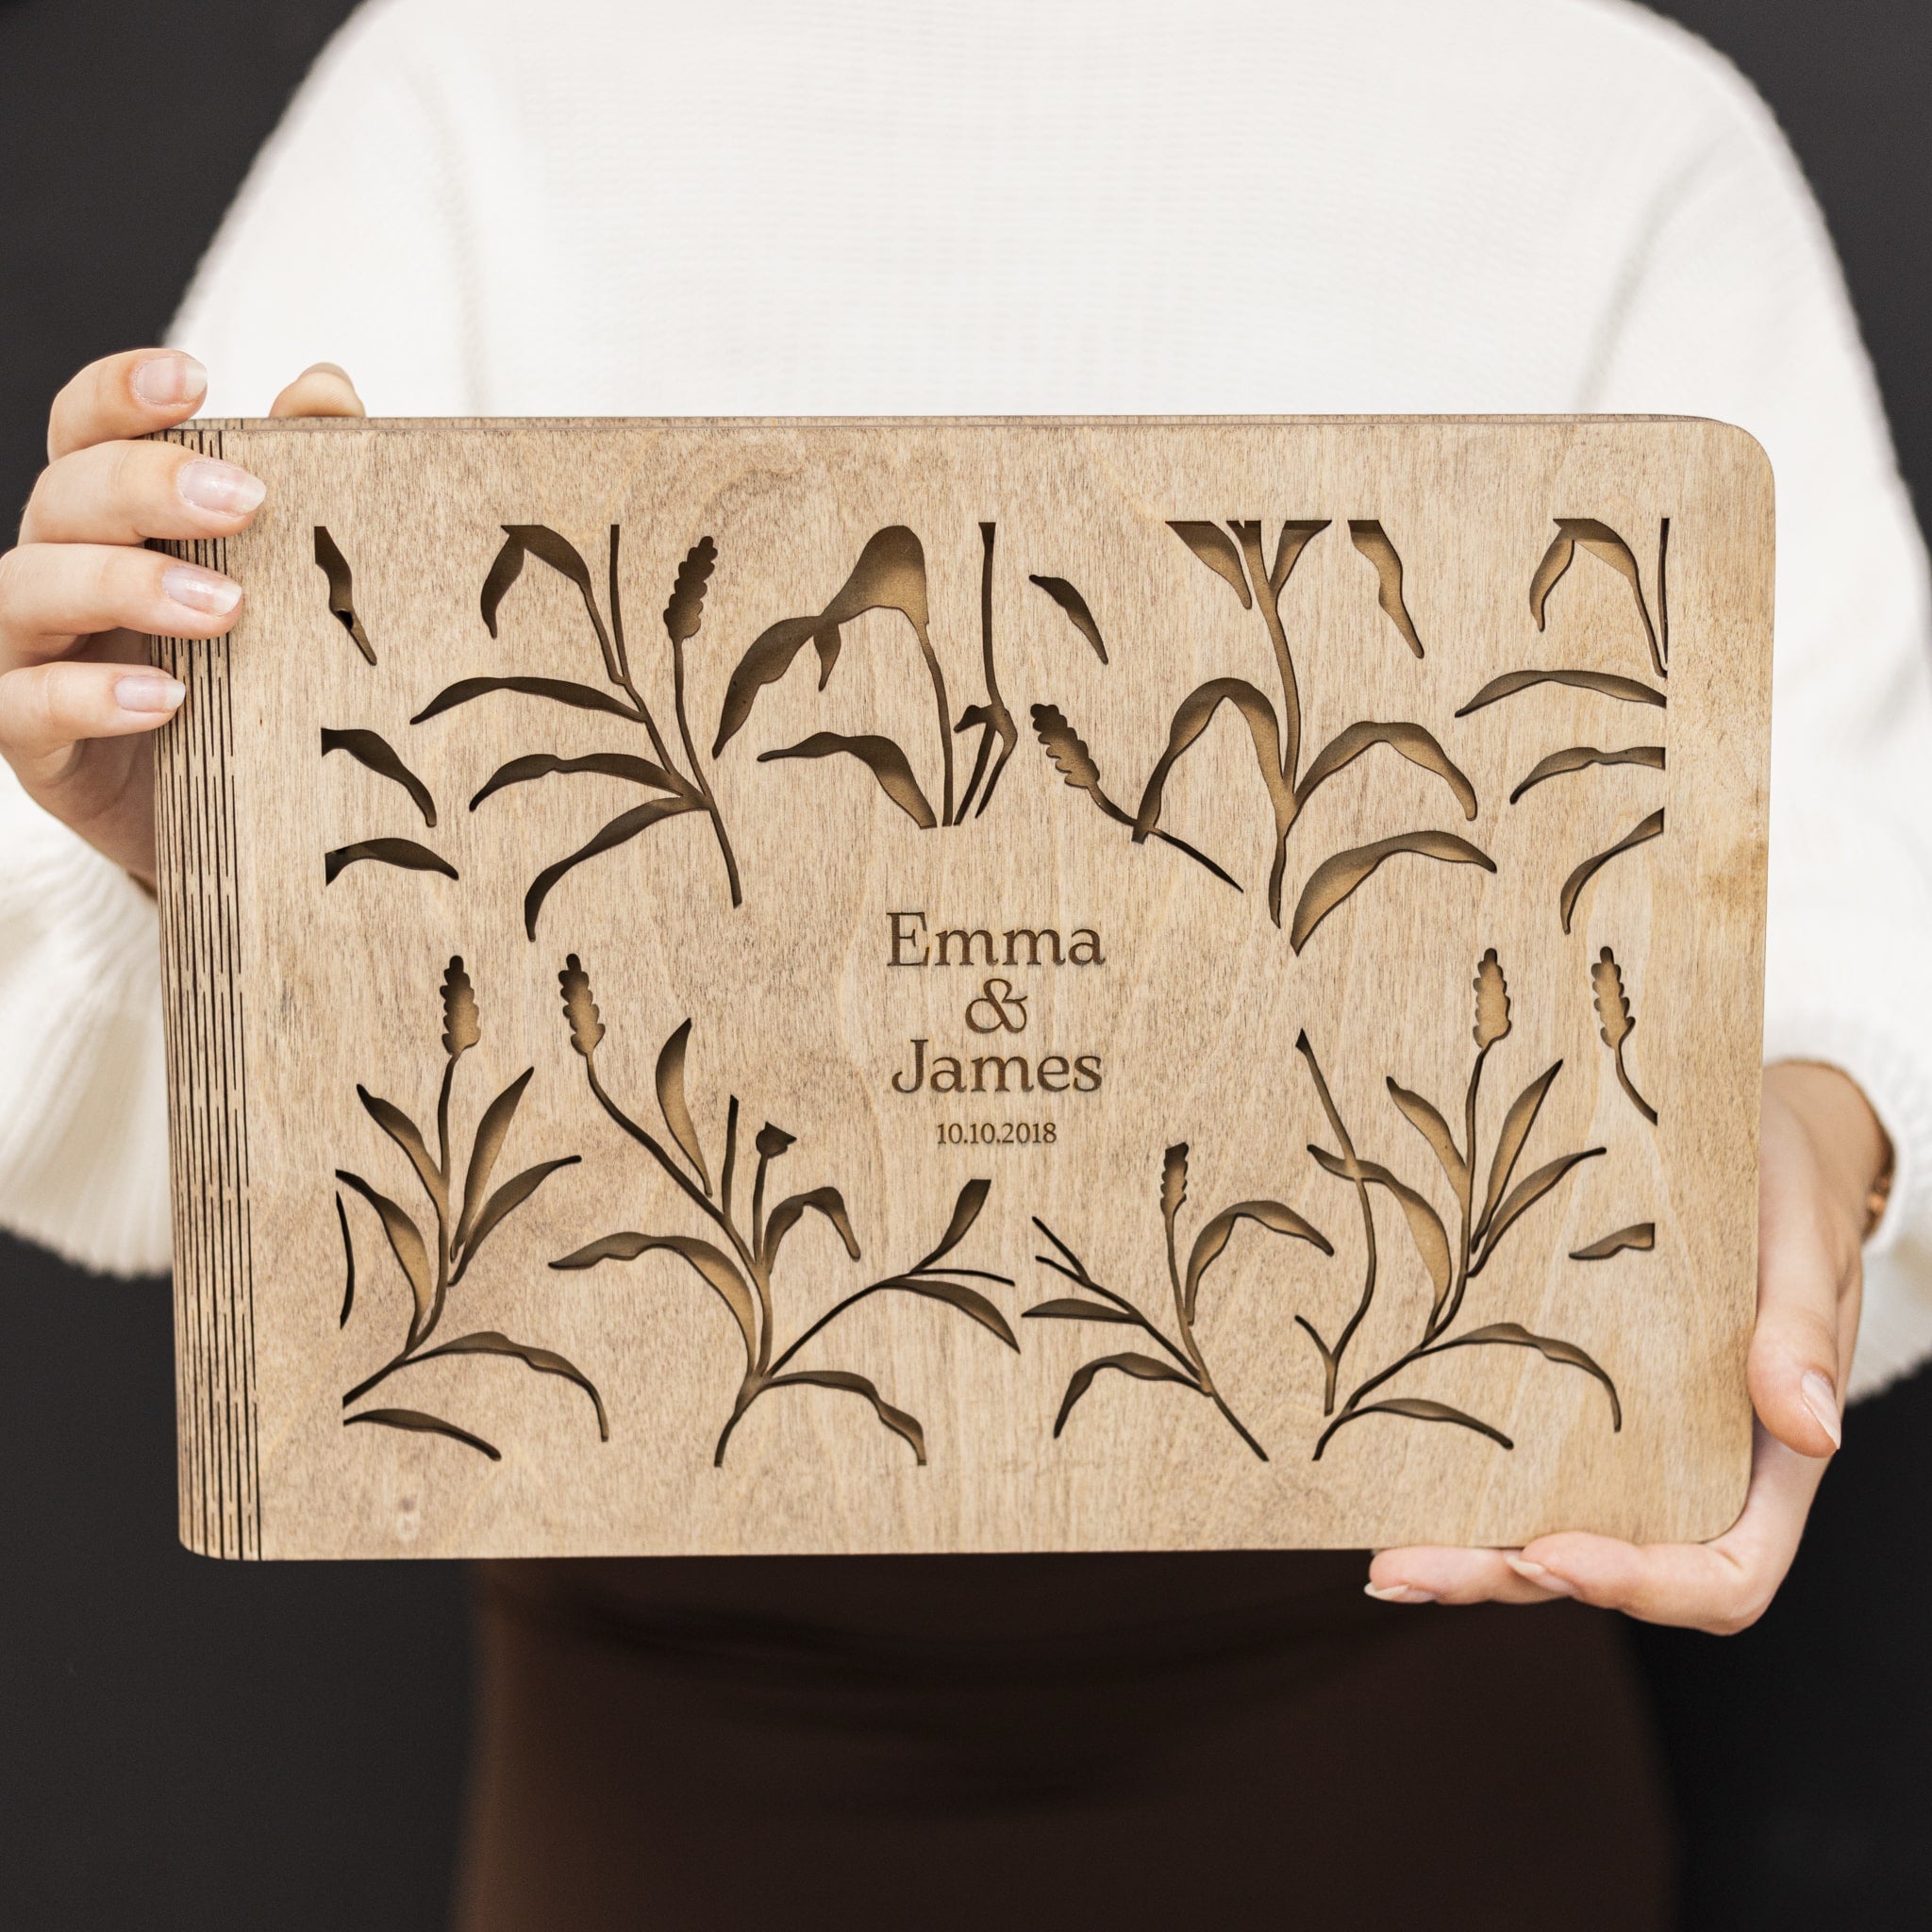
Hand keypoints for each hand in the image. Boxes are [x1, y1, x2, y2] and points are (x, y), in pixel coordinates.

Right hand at [0, 350, 363, 885]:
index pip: (88, 432)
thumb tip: (325, 386)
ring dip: (123, 585)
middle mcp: (59, 571)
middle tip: (245, 503)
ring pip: (30, 588)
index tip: (194, 379)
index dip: (122, 395)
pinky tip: (163, 697)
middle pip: (64, 495)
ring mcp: (32, 655)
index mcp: (112, 521)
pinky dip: (88, 695)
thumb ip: (308, 487)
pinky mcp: (34, 745)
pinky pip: (23, 705)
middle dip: (147, 487)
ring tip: (224, 609)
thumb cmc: (257, 683)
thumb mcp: (290, 589)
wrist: (241, 823)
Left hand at [1365, 1061, 1887, 1632]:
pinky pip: (1524, 1466)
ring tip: (1384, 1561)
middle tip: (1407, 1568)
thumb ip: (1800, 1333)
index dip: (1641, 1586)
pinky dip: (1464, 1490)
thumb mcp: (1801, 1242)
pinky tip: (1388, 1487)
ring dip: (1470, 1555)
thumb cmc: (1790, 1187)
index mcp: (1769, 1461)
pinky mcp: (1575, 1403)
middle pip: (1612, 1574)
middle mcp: (1697, 1474)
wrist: (1762, 1138)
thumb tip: (1812, 1430)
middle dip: (1508, 1577)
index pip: (1723, 1574)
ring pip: (1554, 1536)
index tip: (1551, 1552)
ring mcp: (1631, 1446)